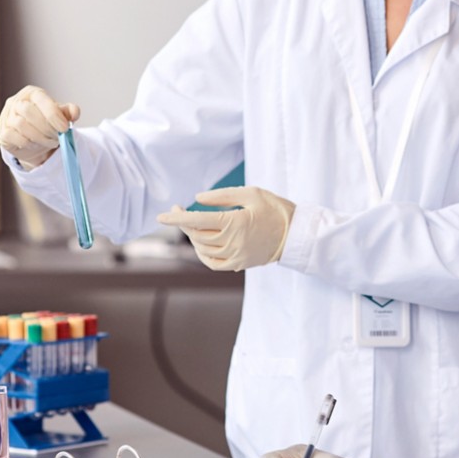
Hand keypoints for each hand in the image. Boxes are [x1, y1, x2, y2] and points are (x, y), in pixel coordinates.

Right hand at [0, 85, 80, 168]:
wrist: (34, 142)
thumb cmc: (48, 124)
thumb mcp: (60, 116)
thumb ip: (68, 112)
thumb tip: (74, 112)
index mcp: (32, 93)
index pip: (40, 99)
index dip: (53, 114)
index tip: (64, 128)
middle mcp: (16, 102)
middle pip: (28, 111)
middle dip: (47, 127)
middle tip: (58, 137)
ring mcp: (6, 117)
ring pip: (21, 125)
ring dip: (40, 137)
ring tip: (51, 142)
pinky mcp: (2, 132)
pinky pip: (13, 136)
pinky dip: (28, 143)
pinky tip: (36, 144)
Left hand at [157, 186, 294, 271]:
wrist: (297, 234)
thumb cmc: (276, 209)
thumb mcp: (252, 193)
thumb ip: (222, 196)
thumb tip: (196, 199)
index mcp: (234, 223)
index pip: (197, 221)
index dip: (176, 219)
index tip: (161, 215)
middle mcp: (232, 242)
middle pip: (196, 235)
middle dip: (183, 223)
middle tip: (178, 210)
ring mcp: (235, 256)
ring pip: (202, 249)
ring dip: (192, 237)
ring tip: (191, 224)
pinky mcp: (239, 264)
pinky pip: (212, 263)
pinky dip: (202, 254)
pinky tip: (201, 244)